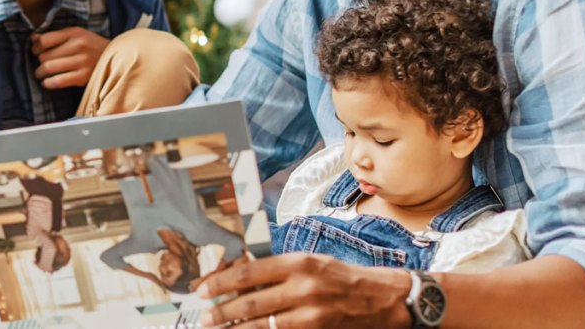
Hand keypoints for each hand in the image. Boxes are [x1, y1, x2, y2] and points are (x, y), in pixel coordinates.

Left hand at [31, 27, 109, 89]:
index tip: (35, 51)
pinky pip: (58, 81)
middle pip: (45, 55)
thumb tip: (32, 38)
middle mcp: (78, 46)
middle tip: (39, 64)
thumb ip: (56, 36)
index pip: (44, 40)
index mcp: (75, 33)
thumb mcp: (77, 34)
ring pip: (49, 68)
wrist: (116, 57)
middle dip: (38, 61)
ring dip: (40, 73)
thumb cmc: (91, 46)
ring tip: (40, 74)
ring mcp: (82, 62)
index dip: (35, 47)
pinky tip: (47, 82)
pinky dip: (48, 83)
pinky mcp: (84, 76)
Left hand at [196, 253, 410, 327]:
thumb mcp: (310, 262)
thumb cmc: (342, 277)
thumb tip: (239, 279)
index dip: (220, 282)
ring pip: (262, 326)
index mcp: (298, 263)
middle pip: (250, 303)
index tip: (202, 289)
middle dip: (221, 312)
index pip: (248, 273)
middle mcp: (303, 287)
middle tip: (204, 317)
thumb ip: (277, 270)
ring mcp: (311, 314)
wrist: (383, 299)